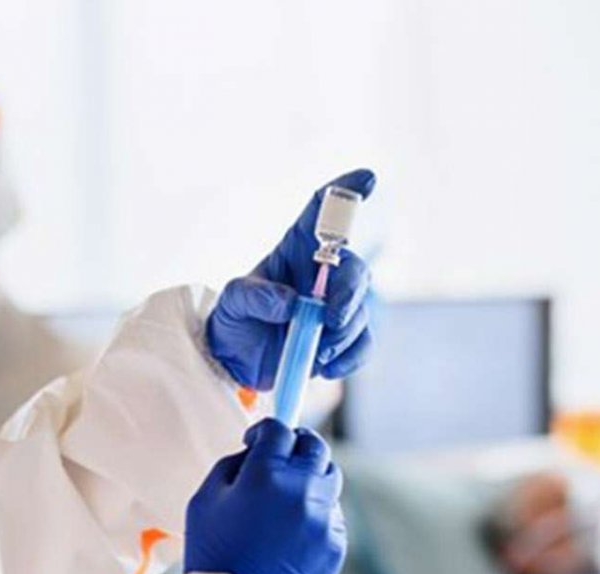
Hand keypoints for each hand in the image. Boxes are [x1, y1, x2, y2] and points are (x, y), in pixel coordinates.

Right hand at [185, 420, 346, 573]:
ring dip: (311, 476)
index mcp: (266, 474)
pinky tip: (293, 529)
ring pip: (329, 477)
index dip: (266, 429)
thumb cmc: (214, 556)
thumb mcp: (203, 502)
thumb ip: (230, 466)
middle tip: (283, 454)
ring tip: (289, 494)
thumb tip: (253, 453)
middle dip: (297, 443)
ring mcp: (323, 516)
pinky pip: (331, 513)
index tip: (258, 439)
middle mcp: (301, 489)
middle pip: (314, 445)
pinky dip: (316, 512)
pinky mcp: (336, 542)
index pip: (278, 429)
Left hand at [208, 169, 376, 389]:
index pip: (322, 212)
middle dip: (348, 293)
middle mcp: (321, 273)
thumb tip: (288, 303)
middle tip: (331, 318)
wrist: (235, 363)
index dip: (345, 192)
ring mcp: (334, 305)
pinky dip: (351, 356)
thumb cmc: (234, 322)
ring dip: (344, 332)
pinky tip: (328, 367)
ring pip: (360, 308)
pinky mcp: (341, 338)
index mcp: (295, 249)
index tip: (367, 179)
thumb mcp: (232, 303)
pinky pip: (363, 342)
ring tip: (317, 352)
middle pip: (352, 268)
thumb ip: (254, 297)